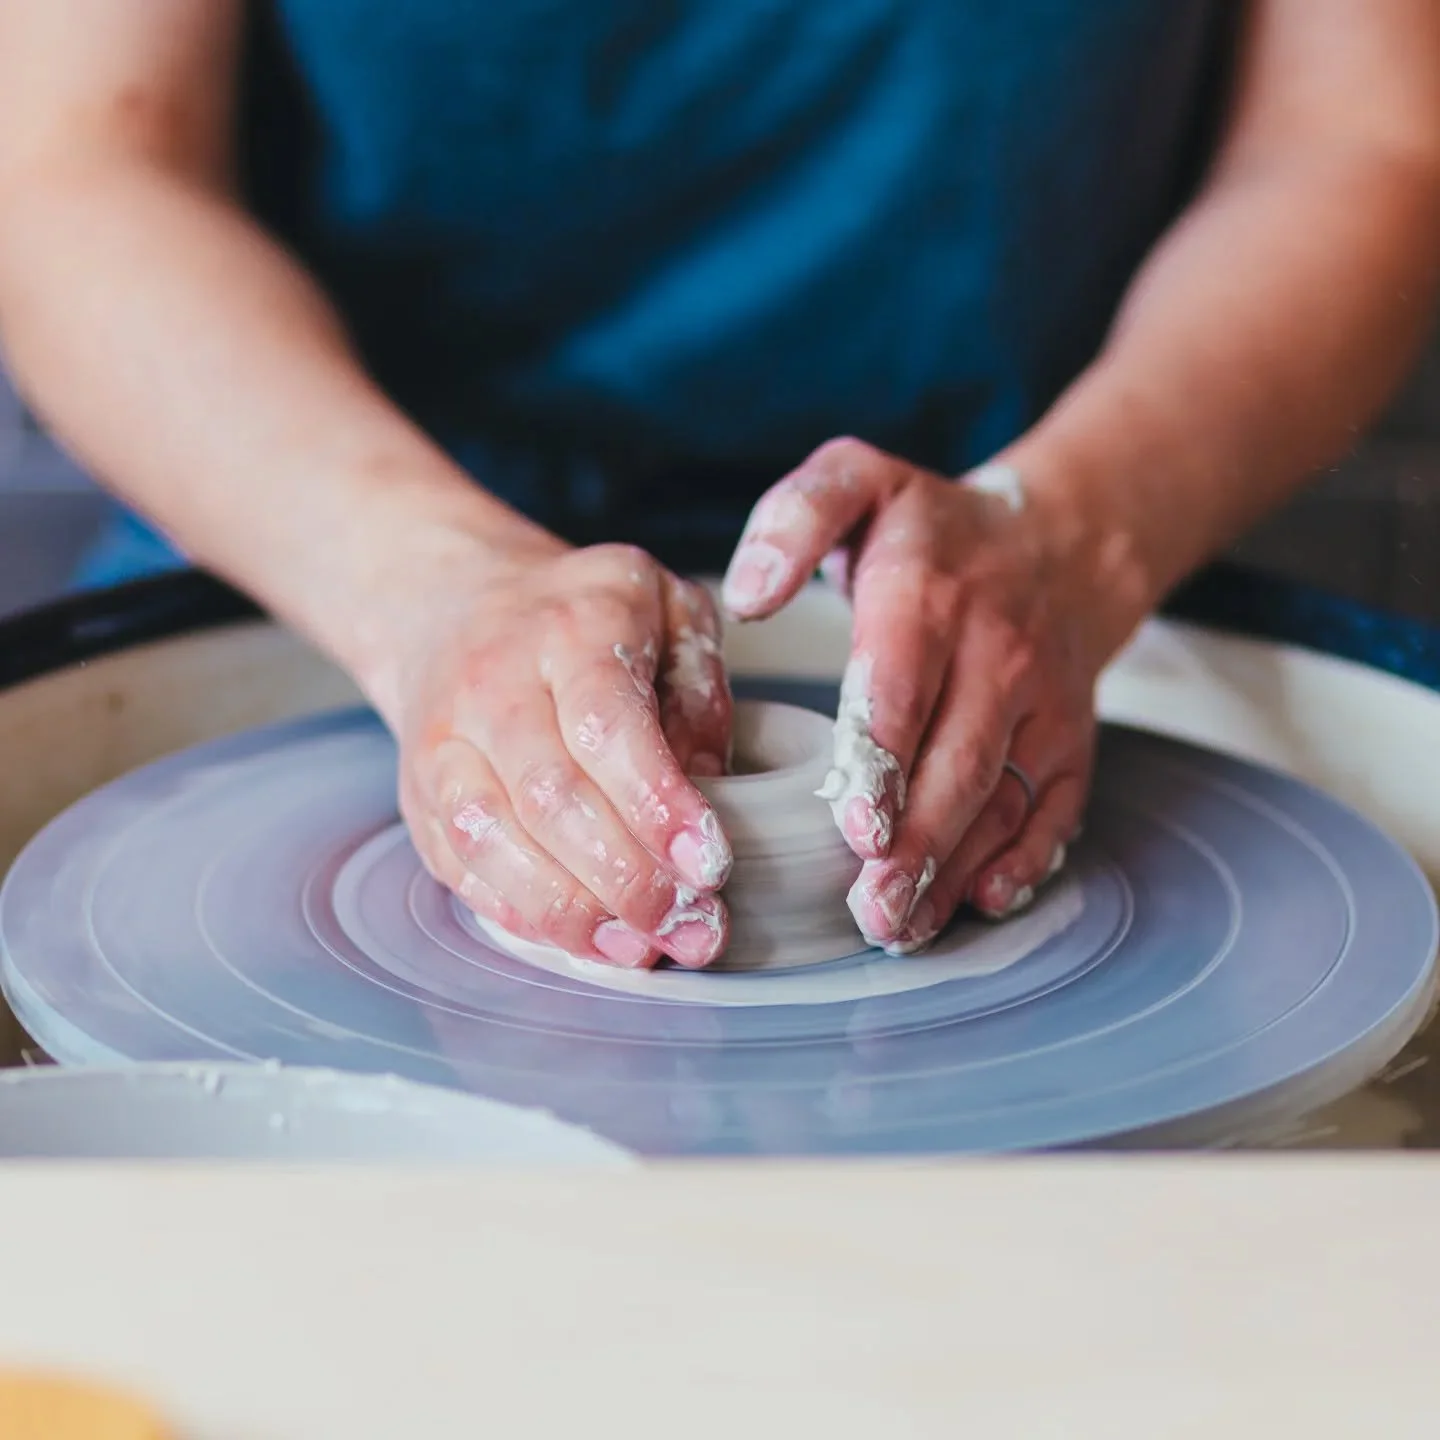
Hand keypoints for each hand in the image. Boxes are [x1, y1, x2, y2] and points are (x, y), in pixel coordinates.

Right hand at [375, 536, 735, 969]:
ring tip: (643, 951)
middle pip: (550, 797)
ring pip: (494, 843)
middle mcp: (492, 685)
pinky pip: (463, 871)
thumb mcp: (668, 610)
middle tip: (694, 927)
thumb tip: (708, 791)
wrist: (451, 603)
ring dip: (574, 914)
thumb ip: (698, 691)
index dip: (657, 804)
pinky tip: (586, 943)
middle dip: (628, 880)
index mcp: (569, 628)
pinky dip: (525, 917)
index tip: (711, 865)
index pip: (607, 724)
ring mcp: (444, 745)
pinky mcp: (421, 797)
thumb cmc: (581, 615)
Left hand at [721, 437, 1143, 952]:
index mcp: (928, 589)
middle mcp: (995, 650)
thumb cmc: (927, 528)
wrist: (1057, 541)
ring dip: (954, 868)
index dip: (881, 761)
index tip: (856, 826)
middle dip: (916, 843)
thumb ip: (793, 519)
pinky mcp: (1070, 742)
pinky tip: (984, 901)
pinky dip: (1026, 860)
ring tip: (901, 926)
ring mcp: (1042, 703)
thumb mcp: (854, 480)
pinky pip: (1055, 808)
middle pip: (957, 760)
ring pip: (1001, 797)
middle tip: (871, 910)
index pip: (903, 683)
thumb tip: (747, 593)